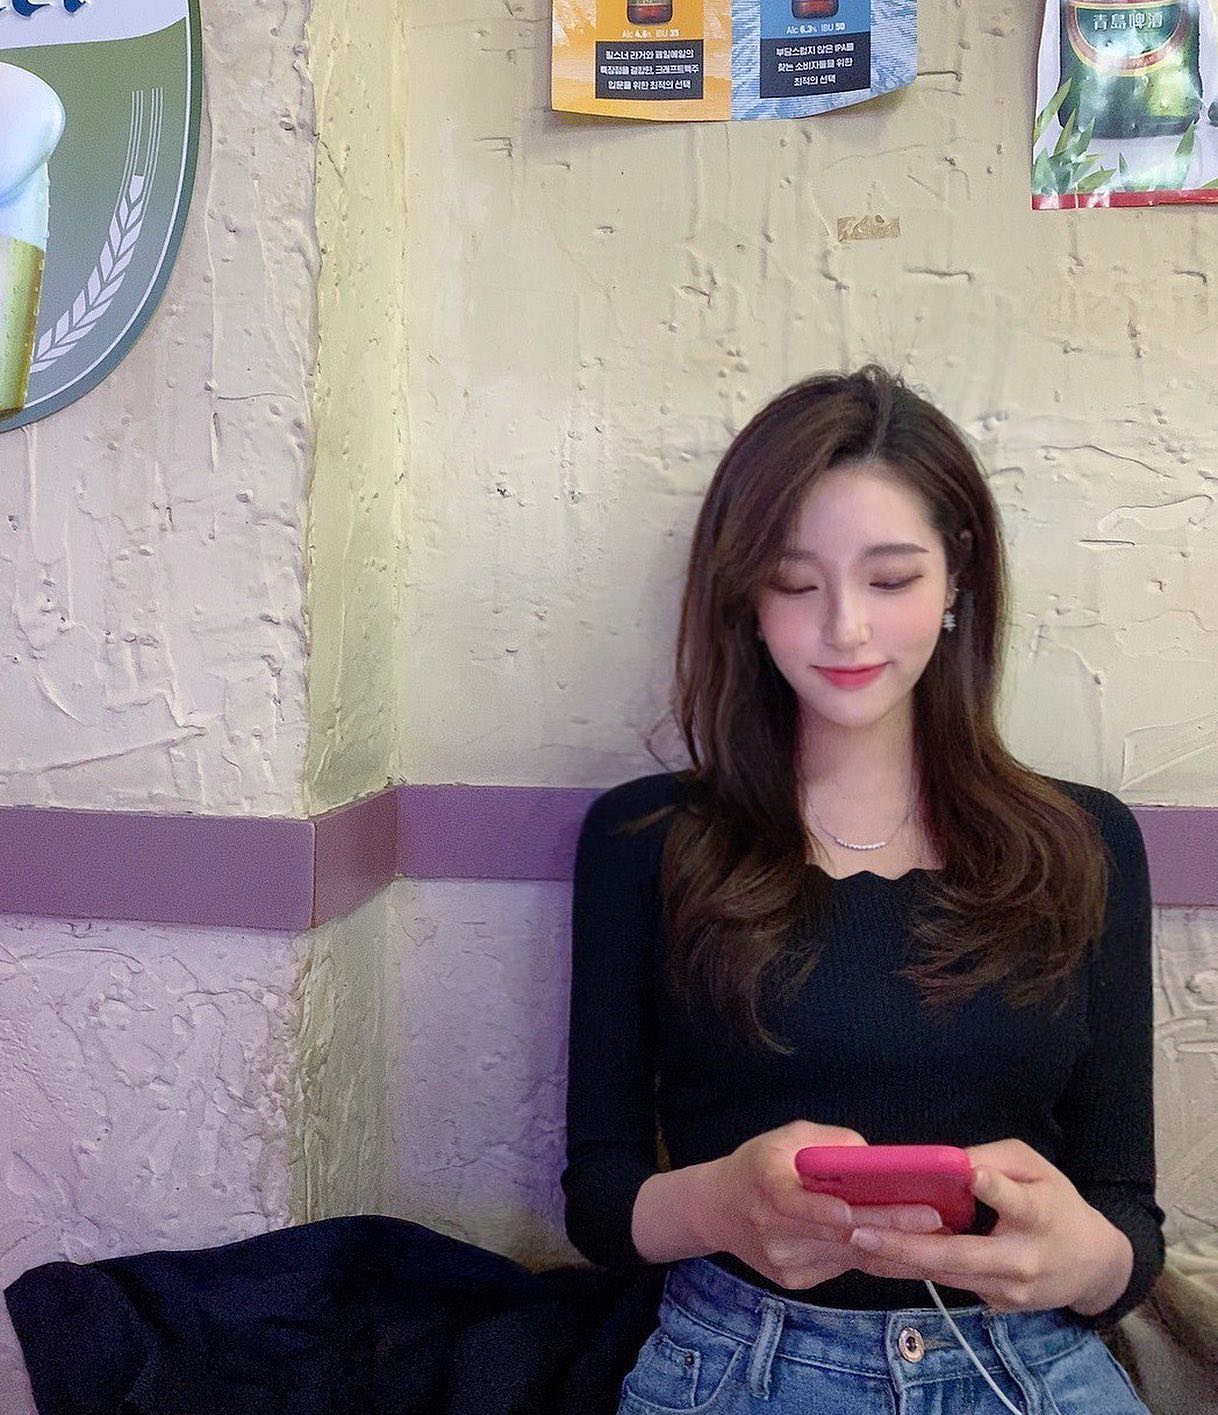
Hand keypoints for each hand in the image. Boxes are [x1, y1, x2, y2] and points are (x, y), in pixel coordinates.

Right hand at [700, 1120, 945, 1291]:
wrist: (716, 1210)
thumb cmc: (759, 1164)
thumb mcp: (786, 1137)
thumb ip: (828, 1143)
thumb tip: (873, 1159)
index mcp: (765, 1186)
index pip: (794, 1204)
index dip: (826, 1211)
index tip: (861, 1212)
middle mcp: (772, 1230)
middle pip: (835, 1234)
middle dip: (888, 1227)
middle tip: (932, 1220)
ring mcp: (784, 1262)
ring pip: (846, 1256)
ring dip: (891, 1246)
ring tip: (935, 1235)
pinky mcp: (795, 1281)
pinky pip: (841, 1267)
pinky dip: (873, 1256)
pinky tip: (904, 1248)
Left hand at [844, 1138, 1132, 1312]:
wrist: (1092, 1266)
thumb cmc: (1057, 1201)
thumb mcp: (1034, 1166)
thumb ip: (993, 1160)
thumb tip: (948, 1160)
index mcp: (1039, 1214)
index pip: (1017, 1202)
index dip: (994, 1189)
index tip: (973, 1175)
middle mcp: (1022, 1259)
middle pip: (960, 1255)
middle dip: (907, 1246)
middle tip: (861, 1234)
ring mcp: (1008, 1290)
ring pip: (946, 1275)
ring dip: (899, 1262)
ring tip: (856, 1245)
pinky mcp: (997, 1306)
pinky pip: (950, 1284)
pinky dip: (916, 1272)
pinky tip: (880, 1259)